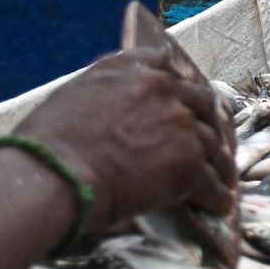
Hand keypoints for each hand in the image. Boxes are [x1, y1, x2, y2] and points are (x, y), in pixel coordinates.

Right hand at [14, 4, 237, 231]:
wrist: (52, 177)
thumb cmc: (45, 144)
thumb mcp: (72, 96)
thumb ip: (105, 92)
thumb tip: (114, 104)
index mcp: (129, 68)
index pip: (165, 64)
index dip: (176, 83)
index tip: (183, 94)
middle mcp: (162, 88)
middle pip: (200, 101)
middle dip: (207, 119)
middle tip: (213, 136)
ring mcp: (180, 125)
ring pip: (212, 143)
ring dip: (218, 161)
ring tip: (224, 177)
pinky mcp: (188, 162)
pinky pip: (210, 181)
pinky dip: (216, 194)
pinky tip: (220, 204)